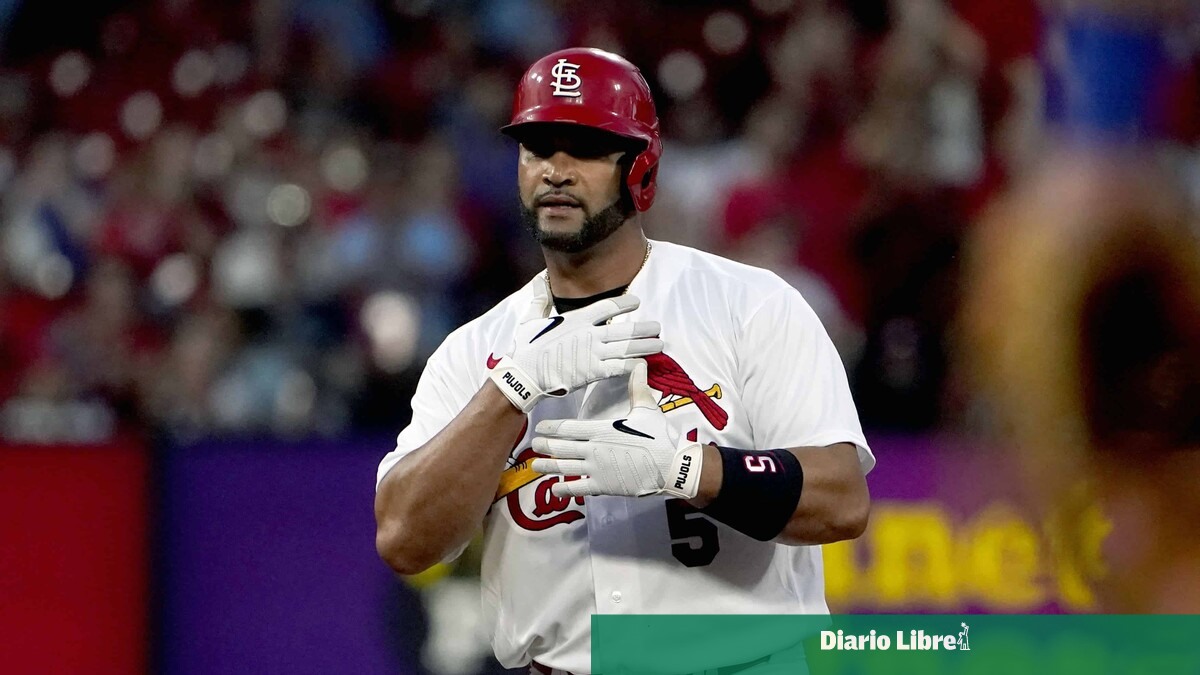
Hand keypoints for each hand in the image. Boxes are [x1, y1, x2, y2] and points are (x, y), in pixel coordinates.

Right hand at [489, 281, 662, 412]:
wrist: (524, 375)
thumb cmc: (525, 348)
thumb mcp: (530, 320)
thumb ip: (540, 300)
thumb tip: (539, 280)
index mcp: (577, 319)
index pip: (608, 306)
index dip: (625, 303)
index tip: (637, 302)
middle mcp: (589, 334)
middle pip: (624, 329)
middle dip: (643, 328)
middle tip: (657, 328)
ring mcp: (593, 353)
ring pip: (627, 348)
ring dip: (645, 346)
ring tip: (659, 344)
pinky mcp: (592, 372)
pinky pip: (619, 367)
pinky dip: (633, 365)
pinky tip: (644, 364)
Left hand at [530, 361, 703, 498]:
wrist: (671, 465)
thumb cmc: (659, 436)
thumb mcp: (647, 408)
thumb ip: (638, 387)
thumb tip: (640, 364)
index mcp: (602, 429)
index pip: (569, 427)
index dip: (551, 428)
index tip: (540, 428)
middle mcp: (594, 448)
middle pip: (562, 447)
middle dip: (545, 446)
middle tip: (532, 445)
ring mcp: (597, 468)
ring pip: (565, 467)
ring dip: (548, 466)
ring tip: (535, 466)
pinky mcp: (604, 486)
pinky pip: (578, 487)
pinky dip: (564, 488)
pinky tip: (554, 488)